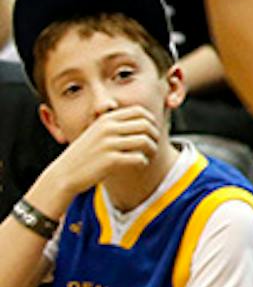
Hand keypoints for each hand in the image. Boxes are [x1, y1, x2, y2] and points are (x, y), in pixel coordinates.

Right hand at [37, 106, 162, 204]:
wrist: (64, 174)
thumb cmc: (85, 154)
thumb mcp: (97, 132)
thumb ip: (116, 125)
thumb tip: (146, 121)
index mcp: (106, 119)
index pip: (139, 111)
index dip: (151, 120)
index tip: (152, 130)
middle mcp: (108, 129)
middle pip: (146, 125)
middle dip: (155, 135)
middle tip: (154, 145)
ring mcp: (109, 144)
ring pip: (145, 141)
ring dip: (152, 149)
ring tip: (150, 155)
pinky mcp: (110, 161)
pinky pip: (138, 158)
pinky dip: (144, 161)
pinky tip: (140, 164)